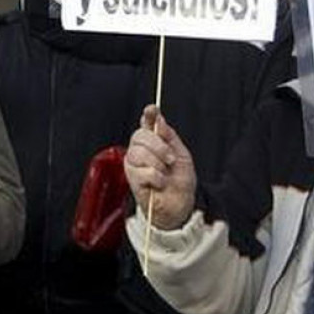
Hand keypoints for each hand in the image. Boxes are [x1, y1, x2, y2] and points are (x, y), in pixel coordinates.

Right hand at [124, 105, 196, 229]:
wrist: (179, 204)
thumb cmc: (179, 180)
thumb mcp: (181, 154)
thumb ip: (169, 136)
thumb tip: (159, 120)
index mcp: (153, 141)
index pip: (147, 123)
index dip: (148, 115)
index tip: (152, 109)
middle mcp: (139, 149)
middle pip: (140, 135)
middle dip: (159, 146)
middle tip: (170, 159)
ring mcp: (133, 164)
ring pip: (139, 152)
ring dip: (158, 163)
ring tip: (165, 173)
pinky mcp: (132, 178)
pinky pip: (144, 171)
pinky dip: (157, 178)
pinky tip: (159, 184)